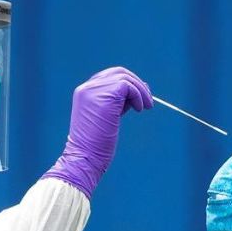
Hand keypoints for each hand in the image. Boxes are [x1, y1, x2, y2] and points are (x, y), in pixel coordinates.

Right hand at [42, 67, 152, 197]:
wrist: (86, 158)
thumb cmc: (96, 144)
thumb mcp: (107, 117)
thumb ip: (119, 102)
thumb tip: (141, 88)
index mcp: (84, 92)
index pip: (109, 76)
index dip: (127, 84)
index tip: (139, 98)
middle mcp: (87, 88)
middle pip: (118, 72)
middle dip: (136, 84)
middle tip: (148, 101)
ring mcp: (94, 91)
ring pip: (125, 78)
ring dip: (141, 91)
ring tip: (145, 108)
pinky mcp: (105, 96)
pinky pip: (128, 85)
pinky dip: (138, 95)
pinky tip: (139, 109)